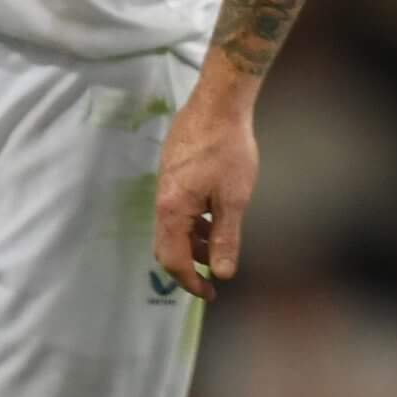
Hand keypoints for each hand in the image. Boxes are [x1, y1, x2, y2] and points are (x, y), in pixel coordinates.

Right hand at [152, 59, 260, 300]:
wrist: (218, 103)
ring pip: (174, 226)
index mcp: (172, 210)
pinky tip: (214, 217)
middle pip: (168, 245)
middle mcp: (162, 200)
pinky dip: (194, 222)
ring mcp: (166, 184)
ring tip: (219, 247)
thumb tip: (223, 273)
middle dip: (189, 265)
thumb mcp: (234, 199)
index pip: (173, 259)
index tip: (210, 293)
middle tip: (212, 278)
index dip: (190, 281)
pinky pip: (178, 208)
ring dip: (194, 242)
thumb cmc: (228, 149)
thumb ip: (226, 237)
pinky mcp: (173, 171)